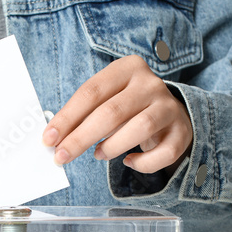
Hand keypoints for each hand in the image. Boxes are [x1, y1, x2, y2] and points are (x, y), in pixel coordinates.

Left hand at [42, 55, 192, 173]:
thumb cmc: (128, 107)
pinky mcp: (182, 131)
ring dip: (112, 147)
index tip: (49, 139)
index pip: (91, 92)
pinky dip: (143, 163)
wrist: (170, 113)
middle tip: (62, 156)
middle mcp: (151, 84)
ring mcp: (169, 107)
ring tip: (98, 154)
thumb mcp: (106, 99)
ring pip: (139, 129)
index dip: (67, 117)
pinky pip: (163, 153)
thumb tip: (54, 138)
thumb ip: (83, 114)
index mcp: (127, 68)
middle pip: (112, 112)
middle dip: (81, 138)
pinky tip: (130, 162)